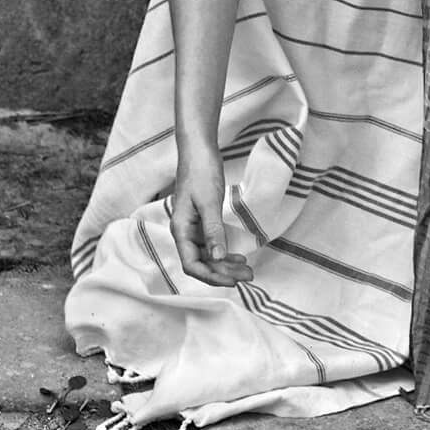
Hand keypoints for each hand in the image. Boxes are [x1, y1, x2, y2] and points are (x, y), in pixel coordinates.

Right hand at [170, 146, 252, 287]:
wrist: (199, 149)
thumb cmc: (201, 171)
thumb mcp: (209, 201)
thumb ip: (212, 230)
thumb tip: (218, 258)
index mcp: (180, 230)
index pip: (192, 265)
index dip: (212, 276)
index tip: (233, 281)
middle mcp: (184, 232)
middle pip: (201, 263)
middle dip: (223, 273)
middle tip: (249, 276)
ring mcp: (192, 226)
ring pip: (207, 255)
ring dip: (225, 265)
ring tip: (247, 270)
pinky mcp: (201, 220)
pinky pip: (211, 243)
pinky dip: (224, 251)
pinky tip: (237, 256)